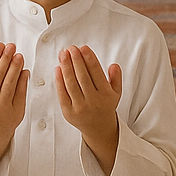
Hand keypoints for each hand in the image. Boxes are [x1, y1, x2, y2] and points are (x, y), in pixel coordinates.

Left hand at [56, 46, 121, 175]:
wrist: (98, 128)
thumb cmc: (105, 105)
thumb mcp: (116, 92)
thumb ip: (116, 78)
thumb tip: (114, 65)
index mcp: (106, 95)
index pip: (96, 73)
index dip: (89, 59)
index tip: (83, 48)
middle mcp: (93, 101)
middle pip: (82, 77)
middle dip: (76, 60)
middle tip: (71, 48)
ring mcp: (80, 107)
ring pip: (71, 84)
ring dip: (66, 67)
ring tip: (63, 54)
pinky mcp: (68, 112)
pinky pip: (62, 94)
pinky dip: (59, 81)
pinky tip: (58, 69)